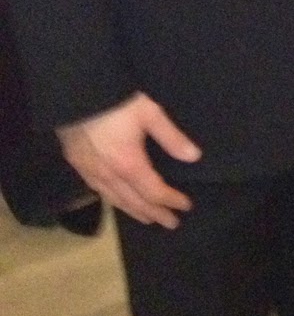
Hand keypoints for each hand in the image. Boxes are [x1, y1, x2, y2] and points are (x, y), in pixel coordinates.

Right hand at [58, 92, 199, 227]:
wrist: (77, 94)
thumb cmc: (117, 102)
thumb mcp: (149, 113)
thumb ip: (171, 137)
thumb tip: (194, 157)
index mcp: (129, 164)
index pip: (154, 191)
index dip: (171, 200)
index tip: (186, 206)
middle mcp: (109, 176)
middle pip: (135, 202)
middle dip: (155, 213)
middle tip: (171, 222)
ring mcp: (91, 173)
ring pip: (115, 201)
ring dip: (135, 211)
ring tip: (149, 218)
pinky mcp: (78, 166)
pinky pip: (99, 192)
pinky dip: (115, 201)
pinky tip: (119, 200)